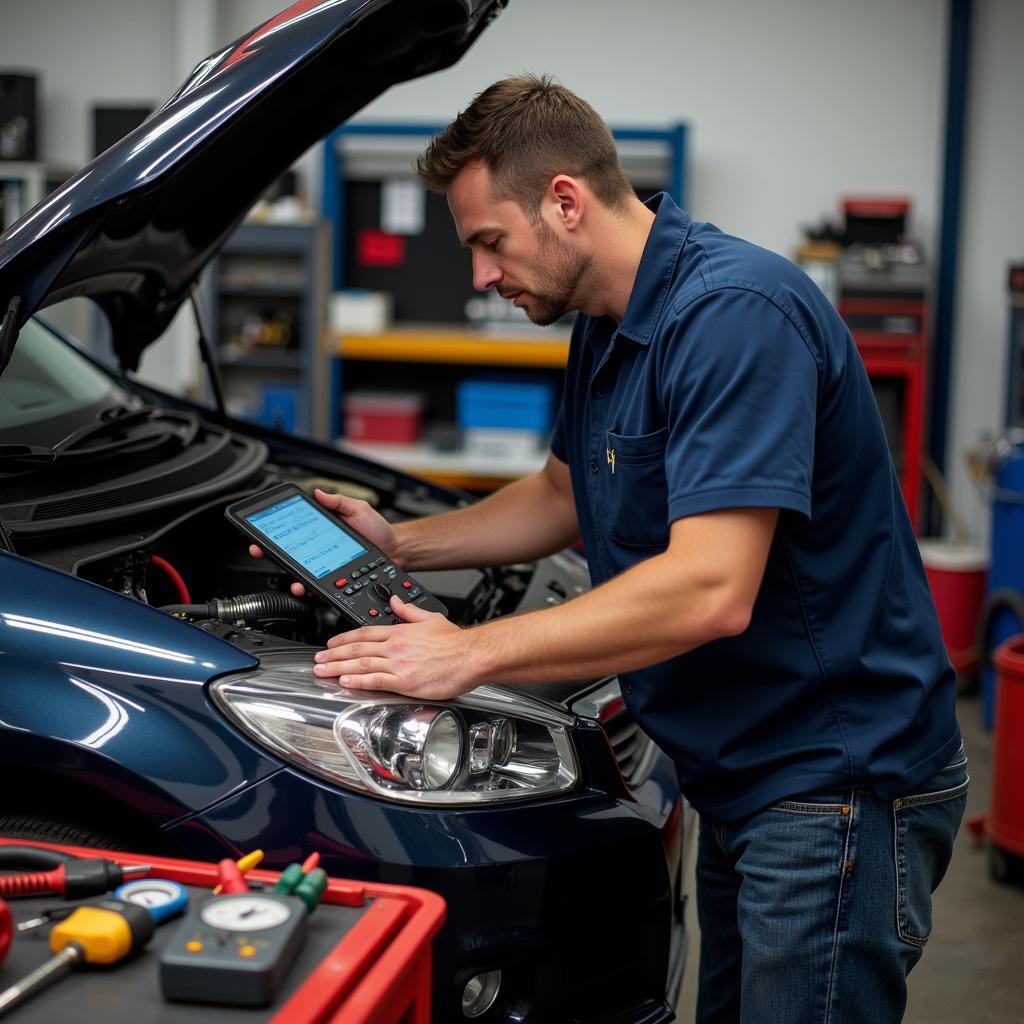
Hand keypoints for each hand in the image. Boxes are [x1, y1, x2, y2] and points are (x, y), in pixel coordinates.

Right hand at [249, 487, 399, 596]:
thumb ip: (339, 502)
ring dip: (288, 575)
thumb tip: (319, 493)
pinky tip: (302, 587)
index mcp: (323, 532)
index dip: (276, 533)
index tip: (261, 531)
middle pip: (290, 554)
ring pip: (300, 574)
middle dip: (270, 553)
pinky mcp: (334, 582)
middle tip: (259, 550)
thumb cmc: (379, 531)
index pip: (295, 532)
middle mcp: (321, 551)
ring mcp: (326, 568)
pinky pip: (317, 588)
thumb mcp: (359, 509)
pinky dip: (307, 589)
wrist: (397, 551)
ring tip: (286, 574)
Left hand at [313, 597, 477, 699]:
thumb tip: (396, 601)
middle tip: (318, 659)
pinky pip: (375, 680)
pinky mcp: (404, 682)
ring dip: (338, 668)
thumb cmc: (456, 642)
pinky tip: (344, 682)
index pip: (364, 633)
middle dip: (333, 654)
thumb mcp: (430, 618)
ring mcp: (398, 664)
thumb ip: (409, 610)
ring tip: (322, 671)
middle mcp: (395, 647)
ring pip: (360, 664)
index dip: (344, 638)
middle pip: (356, 649)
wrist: (470, 656)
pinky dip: (357, 681)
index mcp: (400, 631)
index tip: (331, 643)